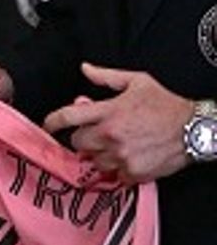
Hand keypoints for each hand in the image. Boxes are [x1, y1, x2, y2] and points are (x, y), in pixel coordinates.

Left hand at [41, 63, 190, 181]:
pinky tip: (131, 157)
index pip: (68, 117)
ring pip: (95, 161)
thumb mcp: (137, 81)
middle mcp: (110, 134)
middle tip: (99, 134)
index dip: (52, 121)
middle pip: (77, 143)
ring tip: (119, 145)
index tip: (48, 125)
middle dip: (84, 138)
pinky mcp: (134, 172)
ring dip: (101, 155)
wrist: (196, 128)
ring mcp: (121, 155)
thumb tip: (85, 68)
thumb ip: (106, 77)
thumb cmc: (167, 104)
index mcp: (107, 111)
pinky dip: (119, 169)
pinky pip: (115, 175)